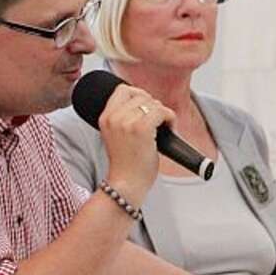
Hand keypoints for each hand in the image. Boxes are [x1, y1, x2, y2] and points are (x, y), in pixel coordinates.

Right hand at [98, 84, 175, 206]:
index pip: (122, 90)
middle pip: (140, 94)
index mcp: (105, 118)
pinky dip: (170, 118)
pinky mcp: (141, 128)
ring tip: (164, 126)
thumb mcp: (116, 136)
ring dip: (163, 112)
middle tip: (158, 121)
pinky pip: (162, 111)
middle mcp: (113, 117)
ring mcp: (126, 122)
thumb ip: (124, 118)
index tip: (147, 108)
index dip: (138, 95)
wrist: (126, 184)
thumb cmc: (126, 165)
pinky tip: (170, 129)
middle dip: (153, 105)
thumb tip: (148, 102)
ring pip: (152, 102)